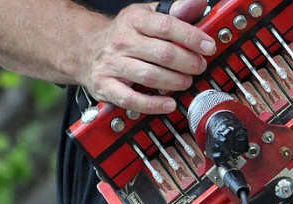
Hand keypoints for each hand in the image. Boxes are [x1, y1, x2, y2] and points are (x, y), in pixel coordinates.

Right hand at [78, 0, 214, 113]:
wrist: (84, 48)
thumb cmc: (125, 35)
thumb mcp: (147, 16)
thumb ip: (174, 12)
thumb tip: (198, 3)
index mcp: (134, 20)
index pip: (167, 26)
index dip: (192, 37)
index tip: (209, 47)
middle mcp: (122, 41)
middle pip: (162, 53)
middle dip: (187, 62)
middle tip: (199, 66)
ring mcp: (112, 64)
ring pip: (149, 76)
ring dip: (174, 82)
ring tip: (186, 82)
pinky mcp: (105, 85)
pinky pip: (131, 99)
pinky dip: (153, 104)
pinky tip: (169, 103)